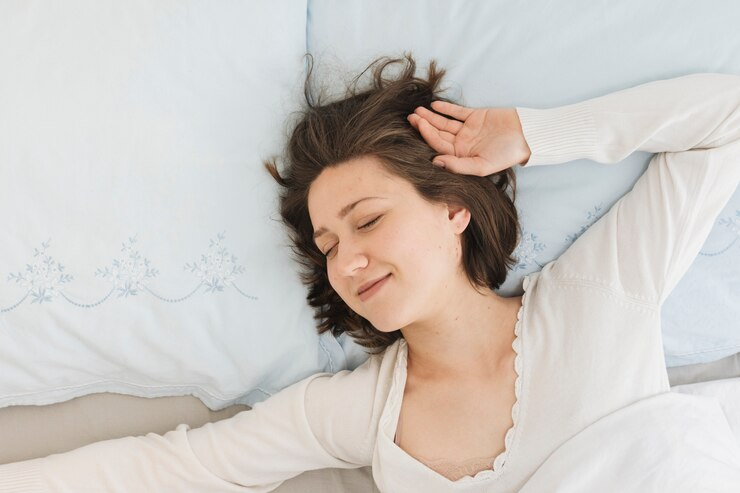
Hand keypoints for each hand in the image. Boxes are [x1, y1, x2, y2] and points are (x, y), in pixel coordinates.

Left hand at [407, 101, 530, 175]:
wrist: (527, 136)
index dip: (427, 135)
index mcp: (462, 156)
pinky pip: (457, 112)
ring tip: (418, 111)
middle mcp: (462, 144)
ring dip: (431, 117)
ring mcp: (468, 130)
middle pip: (439, 134)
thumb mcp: (482, 165)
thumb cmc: (506, 154)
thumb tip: (435, 162)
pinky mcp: (475, 116)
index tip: (417, 125)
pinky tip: (434, 105)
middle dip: (424, 126)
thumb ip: (458, 165)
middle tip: (411, 118)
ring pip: (445, 123)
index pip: (440, 146)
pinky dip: (446, 108)